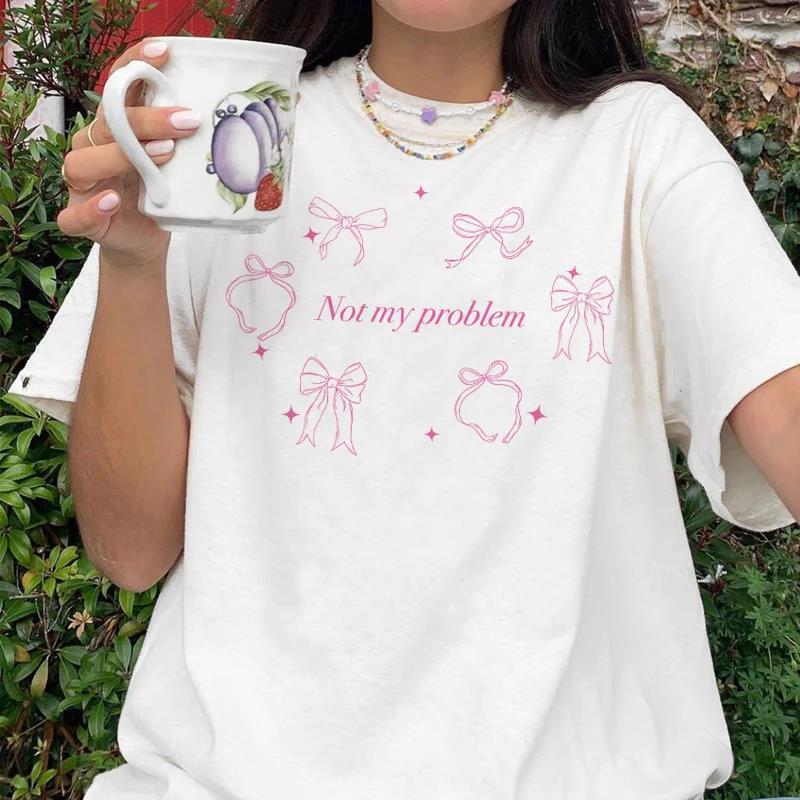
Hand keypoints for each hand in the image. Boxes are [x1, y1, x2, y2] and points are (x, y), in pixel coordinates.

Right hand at [57, 38, 201, 266]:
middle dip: (148, 119)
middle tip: (188, 121)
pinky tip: (112, 201)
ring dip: (122, 156)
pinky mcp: (81, 218)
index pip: (117, 85)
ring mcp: (82, 184)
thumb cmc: (160, 197)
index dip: (135, 64)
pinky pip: (76, 213)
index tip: (165, 52)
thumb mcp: (177, 165)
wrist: (145, 243)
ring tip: (163, 155)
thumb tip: (238, 114)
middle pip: (108, 123)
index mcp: (114, 128)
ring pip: (84, 162)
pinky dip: (92, 207)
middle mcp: (92, 148)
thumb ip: (189, 140)